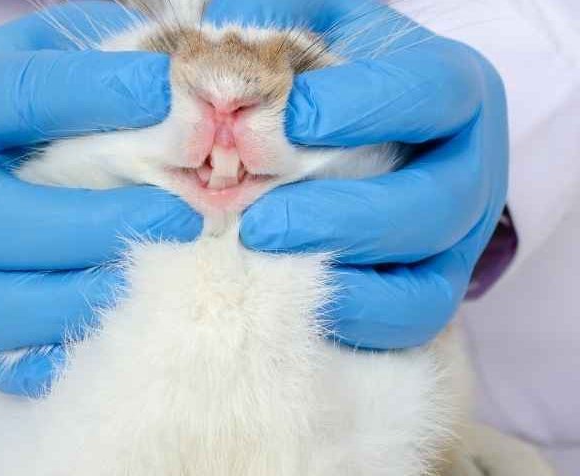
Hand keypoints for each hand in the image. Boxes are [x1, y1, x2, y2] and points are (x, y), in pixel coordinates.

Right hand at [0, 2, 200, 395]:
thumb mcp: (26, 58)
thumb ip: (90, 56)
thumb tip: (180, 67)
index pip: (24, 97)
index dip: (105, 95)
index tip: (178, 96)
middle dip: (100, 225)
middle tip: (185, 218)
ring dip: (90, 297)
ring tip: (164, 278)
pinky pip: (5, 361)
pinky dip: (66, 353)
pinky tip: (123, 327)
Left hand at [207, 0, 507, 347]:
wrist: (352, 134)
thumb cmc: (328, 77)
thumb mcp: (311, 28)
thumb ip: (274, 25)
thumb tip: (215, 63)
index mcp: (451, 88)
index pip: (429, 93)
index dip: (363, 108)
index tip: (286, 121)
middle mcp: (468, 167)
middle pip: (434, 204)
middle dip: (341, 218)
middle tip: (259, 221)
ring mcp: (456, 238)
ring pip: (425, 278)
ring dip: (340, 276)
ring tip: (262, 259)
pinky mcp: (431, 288)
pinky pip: (407, 320)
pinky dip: (350, 316)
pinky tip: (286, 296)